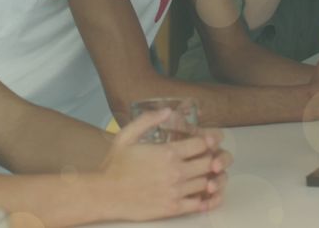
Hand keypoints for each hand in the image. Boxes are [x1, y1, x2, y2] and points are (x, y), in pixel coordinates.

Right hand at [98, 110, 229, 220]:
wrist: (105, 194)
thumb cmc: (115, 165)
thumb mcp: (126, 136)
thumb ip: (147, 120)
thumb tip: (168, 110)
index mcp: (168, 152)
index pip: (202, 144)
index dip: (209, 140)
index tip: (209, 141)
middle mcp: (176, 172)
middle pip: (209, 163)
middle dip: (212, 158)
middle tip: (210, 157)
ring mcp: (176, 191)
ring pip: (206, 182)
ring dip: (209, 177)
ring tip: (205, 174)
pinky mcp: (173, 208)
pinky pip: (199, 204)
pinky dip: (205, 198)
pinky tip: (202, 194)